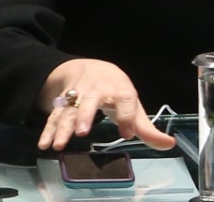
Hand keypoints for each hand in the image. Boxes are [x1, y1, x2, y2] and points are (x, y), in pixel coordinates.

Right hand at [37, 59, 174, 151]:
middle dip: (85, 116)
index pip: (125, 100)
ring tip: (58, 145)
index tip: (128, 133)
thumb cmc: (116, 91)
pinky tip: (44, 144)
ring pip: (68, 110)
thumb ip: (147, 128)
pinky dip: (48, 130)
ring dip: (62, 127)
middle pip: (89, 101)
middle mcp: (97, 90)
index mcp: (120, 90)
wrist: (91, 68)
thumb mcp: (133, 105)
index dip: (126, 116)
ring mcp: (77, 95)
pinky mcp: (62, 102)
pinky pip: (53, 116)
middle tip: (81, 132)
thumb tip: (169, 145)